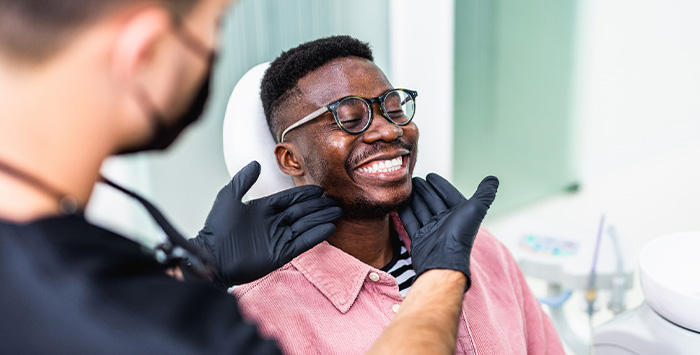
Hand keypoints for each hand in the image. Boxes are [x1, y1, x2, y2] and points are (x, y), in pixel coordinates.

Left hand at [190, 161, 342, 286]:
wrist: (212, 256)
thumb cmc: (216, 227)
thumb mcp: (228, 197)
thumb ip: (243, 180)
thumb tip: (256, 163)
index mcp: (263, 209)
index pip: (289, 199)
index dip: (304, 194)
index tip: (320, 189)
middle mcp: (273, 223)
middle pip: (301, 211)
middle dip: (319, 206)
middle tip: (336, 201)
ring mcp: (278, 238)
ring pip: (305, 225)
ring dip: (322, 218)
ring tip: (337, 212)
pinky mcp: (281, 253)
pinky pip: (303, 242)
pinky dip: (316, 235)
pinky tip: (329, 227)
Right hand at [399, 174, 497, 290]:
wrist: (443, 261)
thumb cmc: (460, 235)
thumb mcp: (475, 209)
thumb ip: (485, 194)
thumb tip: (493, 179)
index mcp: (459, 215)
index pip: (448, 194)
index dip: (440, 185)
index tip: (430, 175)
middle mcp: (446, 222)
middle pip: (433, 201)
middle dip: (425, 189)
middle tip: (414, 179)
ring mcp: (432, 230)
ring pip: (421, 209)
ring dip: (414, 198)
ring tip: (406, 188)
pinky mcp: (419, 238)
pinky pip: (411, 221)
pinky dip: (405, 212)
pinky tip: (400, 203)